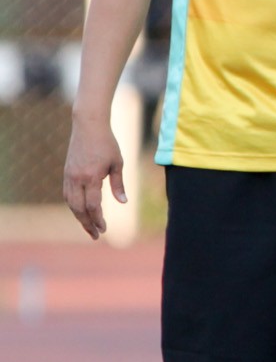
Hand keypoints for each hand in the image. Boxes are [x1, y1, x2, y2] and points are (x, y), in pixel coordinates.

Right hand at [62, 117, 126, 239]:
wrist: (88, 126)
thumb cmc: (107, 144)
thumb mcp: (118, 163)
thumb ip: (118, 184)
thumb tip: (123, 202)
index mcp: (91, 177)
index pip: (93, 205)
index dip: (98, 219)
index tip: (104, 229)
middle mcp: (76, 178)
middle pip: (79, 208)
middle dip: (87, 223)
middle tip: (96, 235)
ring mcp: (69, 176)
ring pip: (71, 203)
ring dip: (79, 217)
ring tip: (89, 227)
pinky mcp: (66, 173)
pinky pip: (68, 194)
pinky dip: (74, 205)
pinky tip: (82, 212)